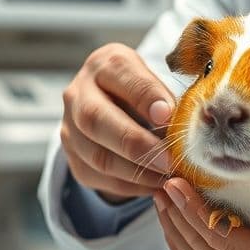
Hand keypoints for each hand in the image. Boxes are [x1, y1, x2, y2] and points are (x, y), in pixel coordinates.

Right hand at [60, 43, 175, 201]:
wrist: (110, 101)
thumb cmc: (141, 89)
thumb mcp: (155, 81)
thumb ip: (164, 98)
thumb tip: (181, 126)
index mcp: (105, 64)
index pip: (122, 76)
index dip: (145, 97)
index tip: (169, 116)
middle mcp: (78, 93)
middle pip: (96, 119)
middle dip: (135, 144)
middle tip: (168, 160)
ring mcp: (69, 126)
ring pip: (95, 155)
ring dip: (134, 172)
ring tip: (165, 178)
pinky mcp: (72, 155)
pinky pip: (96, 176)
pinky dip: (127, 185)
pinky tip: (152, 185)